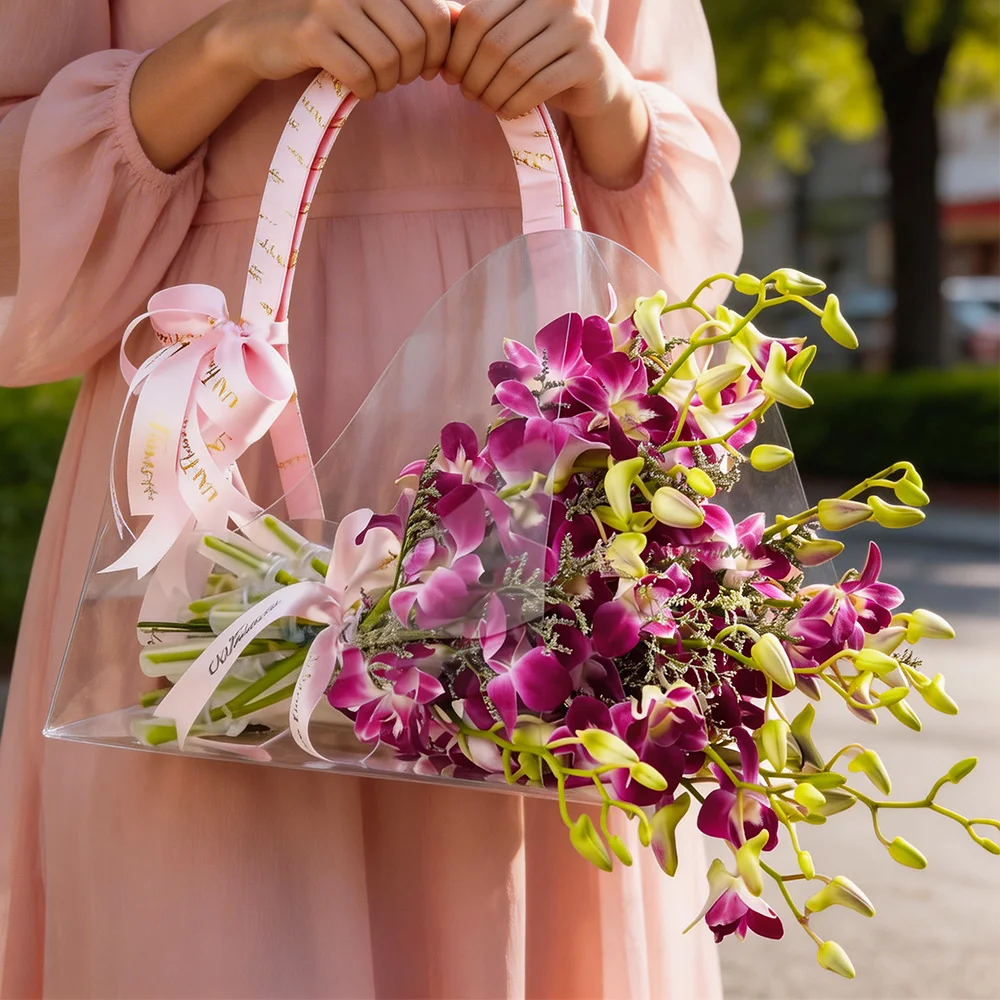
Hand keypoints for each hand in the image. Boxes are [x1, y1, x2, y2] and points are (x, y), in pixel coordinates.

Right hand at [216, 0, 453, 98]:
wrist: (256, 29)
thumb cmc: (326, 22)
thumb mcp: (372, 9)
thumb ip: (414, 10)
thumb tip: (463, 20)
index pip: (437, 16)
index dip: (439, 52)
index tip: (425, 66)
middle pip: (417, 42)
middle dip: (413, 71)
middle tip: (397, 77)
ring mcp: (333, 3)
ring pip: (389, 61)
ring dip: (387, 83)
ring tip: (374, 80)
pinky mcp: (311, 33)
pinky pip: (360, 75)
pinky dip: (364, 90)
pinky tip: (356, 87)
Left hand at [442, 0, 631, 119]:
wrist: (592, 82)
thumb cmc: (540, 58)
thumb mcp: (507, 37)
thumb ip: (478, 26)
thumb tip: (439, 26)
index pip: (477, 17)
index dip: (456, 52)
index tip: (450, 75)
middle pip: (495, 44)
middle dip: (473, 77)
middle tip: (468, 95)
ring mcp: (578, 27)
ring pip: (515, 68)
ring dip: (493, 95)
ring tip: (486, 105)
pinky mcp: (591, 59)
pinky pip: (539, 87)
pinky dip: (515, 104)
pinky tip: (508, 111)